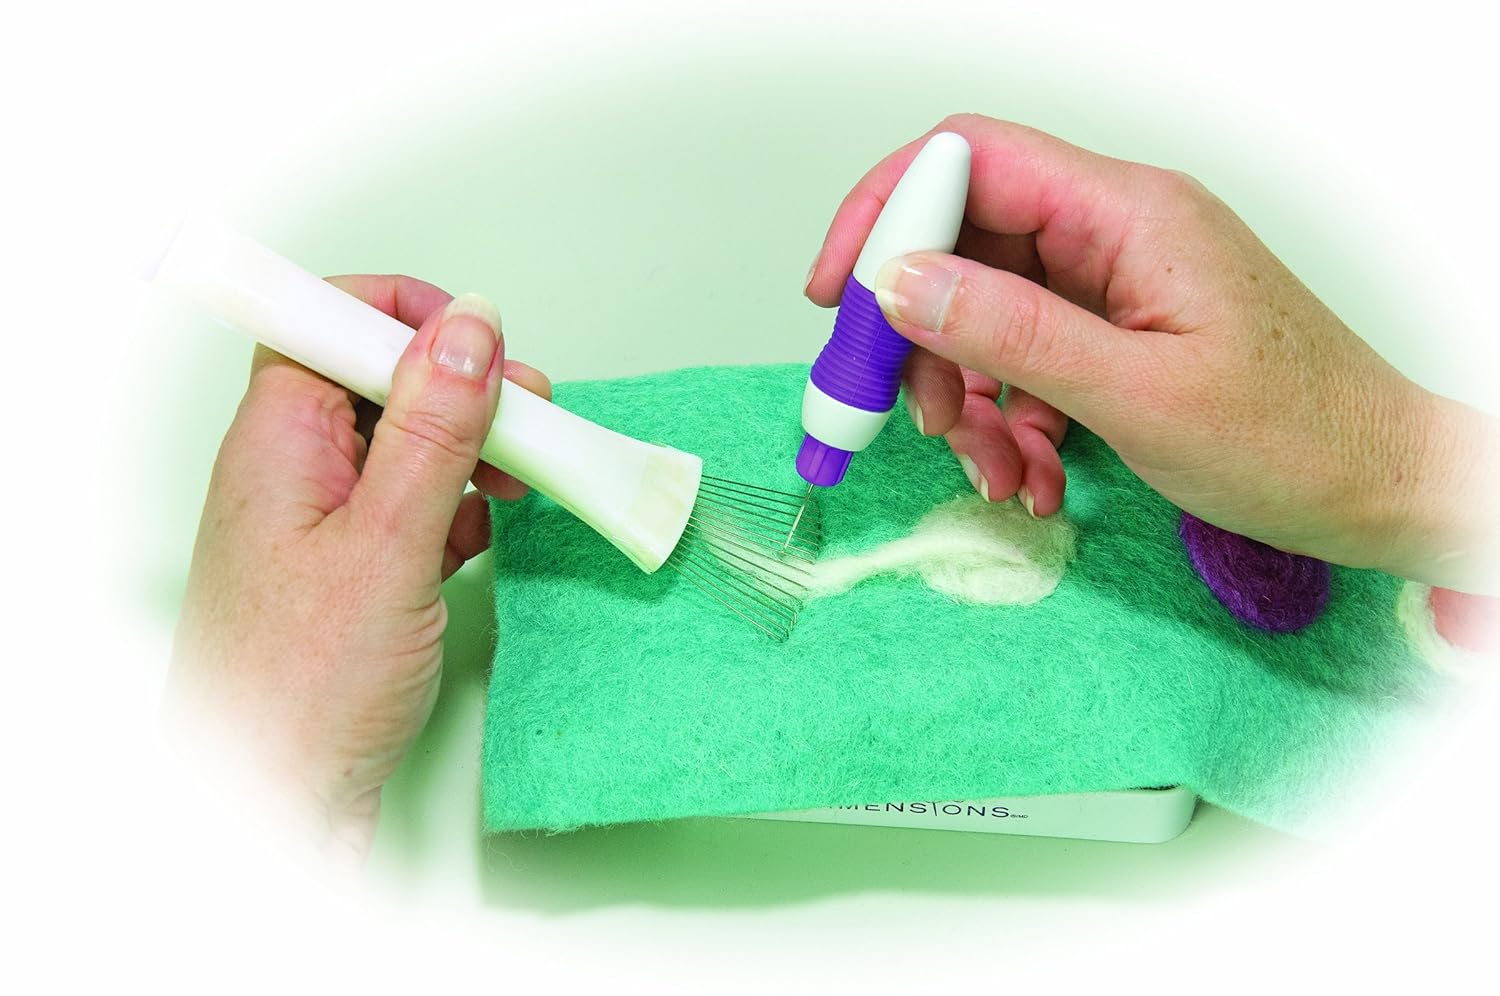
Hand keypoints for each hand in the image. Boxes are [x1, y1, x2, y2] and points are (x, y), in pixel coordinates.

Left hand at [168, 275, 550, 859]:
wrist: (276, 800)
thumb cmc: (301, 691)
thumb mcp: (389, 544)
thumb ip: (433, 430)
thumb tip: (468, 330)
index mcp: (280, 440)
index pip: (332, 322)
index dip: (408, 316)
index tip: (481, 340)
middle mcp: (295, 467)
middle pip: (382, 379)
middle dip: (463, 388)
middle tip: (528, 416)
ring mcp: (324, 516)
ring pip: (407, 442)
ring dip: (471, 450)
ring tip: (520, 478)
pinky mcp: (353, 562)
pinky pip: (414, 500)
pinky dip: (460, 506)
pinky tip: (482, 531)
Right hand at [807, 114, 1497, 589]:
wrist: (1379, 486)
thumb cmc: (1295, 437)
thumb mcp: (1136, 392)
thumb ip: (1010, 332)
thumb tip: (901, 283)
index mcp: (1126, 212)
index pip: (971, 161)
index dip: (886, 215)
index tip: (840, 298)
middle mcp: (1112, 232)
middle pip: (964, 246)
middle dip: (922, 339)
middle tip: (912, 418)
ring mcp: (1113, 283)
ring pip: (985, 315)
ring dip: (967, 399)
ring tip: (994, 472)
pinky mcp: (1115, 333)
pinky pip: (1024, 359)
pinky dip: (1008, 420)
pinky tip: (1031, 473)